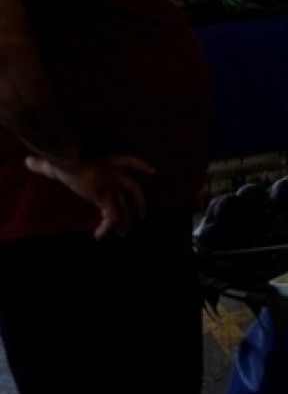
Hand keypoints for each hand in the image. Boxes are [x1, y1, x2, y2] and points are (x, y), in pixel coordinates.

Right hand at [25, 154, 153, 238]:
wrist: (70, 160)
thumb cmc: (63, 157)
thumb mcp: (56, 162)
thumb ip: (45, 165)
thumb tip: (29, 162)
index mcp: (108, 162)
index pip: (130, 162)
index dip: (141, 167)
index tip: (152, 172)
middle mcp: (113, 174)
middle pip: (133, 187)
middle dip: (138, 202)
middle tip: (142, 215)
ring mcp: (111, 186)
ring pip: (124, 205)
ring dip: (125, 220)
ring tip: (124, 233)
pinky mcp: (105, 197)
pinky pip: (111, 215)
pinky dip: (107, 226)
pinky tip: (98, 236)